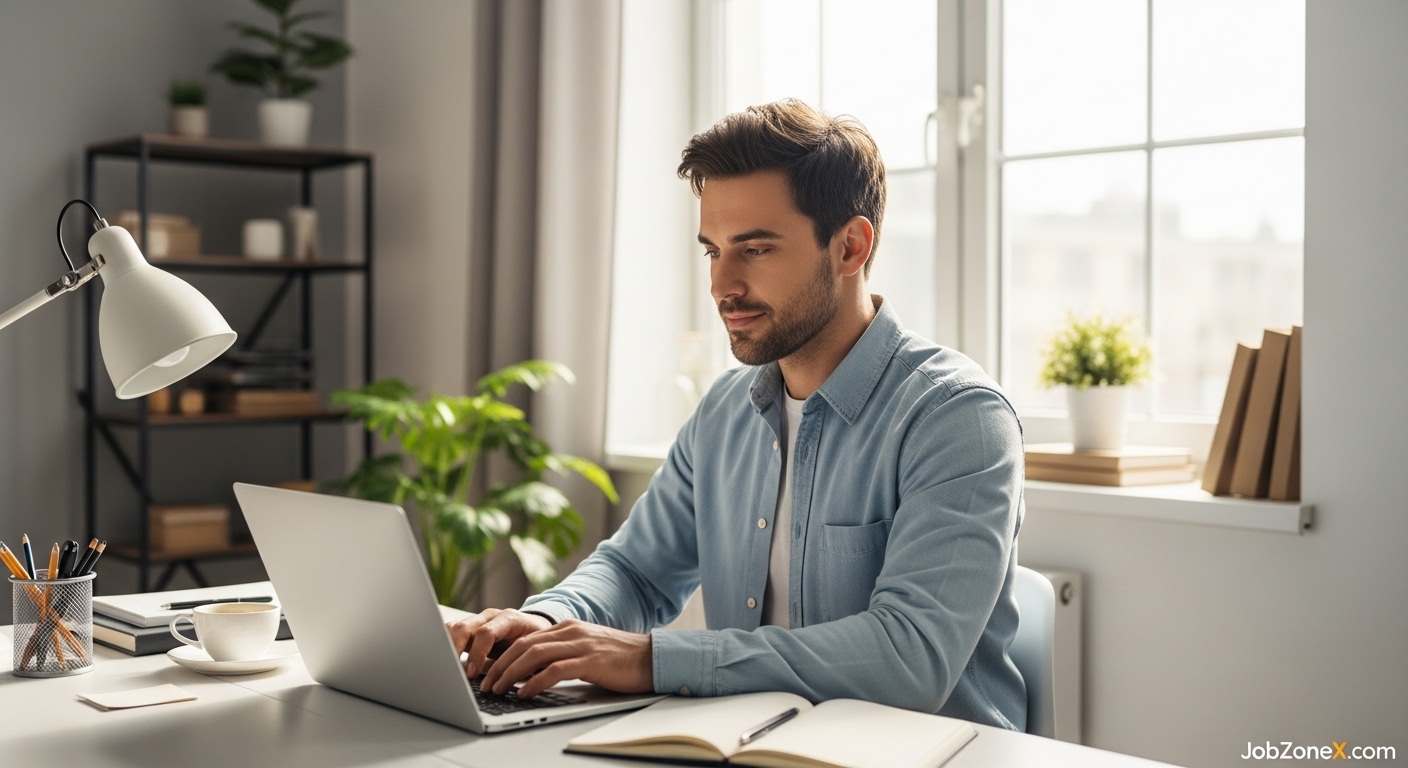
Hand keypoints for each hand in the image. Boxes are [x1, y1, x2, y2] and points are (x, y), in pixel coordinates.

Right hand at [446, 608, 551, 678]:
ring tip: (445, 668)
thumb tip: (514, 681)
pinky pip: (450, 632)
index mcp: (509, 619)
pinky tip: (445, 662)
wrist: (535, 627)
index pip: (486, 633)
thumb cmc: (534, 642)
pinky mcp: (468, 629)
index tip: (472, 674)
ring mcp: (477, 620)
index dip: (477, 654)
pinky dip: (444, 646)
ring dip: (447, 648)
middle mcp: (490, 617)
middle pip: (465, 627)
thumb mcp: (533, 651)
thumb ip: (522, 662)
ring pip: (453, 628)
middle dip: (455, 650)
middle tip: (453, 673)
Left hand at [481, 618, 653, 699]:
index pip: (526, 639)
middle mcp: (571, 631)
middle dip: (500, 665)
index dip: (503, 656)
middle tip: (487, 683)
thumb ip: (562, 655)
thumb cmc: (620, 659)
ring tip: (499, 689)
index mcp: (567, 627)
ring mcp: (580, 644)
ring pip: (534, 655)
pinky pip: (554, 670)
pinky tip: (524, 693)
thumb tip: (534, 673)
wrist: (651, 658)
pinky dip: (534, 681)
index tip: (490, 673)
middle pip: (524, 645)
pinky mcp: (590, 660)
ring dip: (511, 674)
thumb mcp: (585, 651)